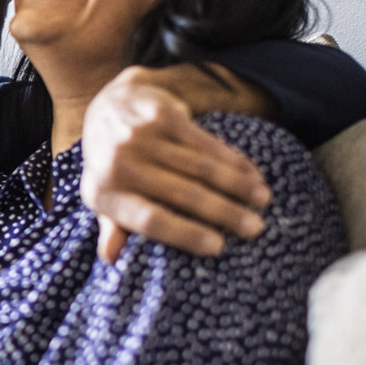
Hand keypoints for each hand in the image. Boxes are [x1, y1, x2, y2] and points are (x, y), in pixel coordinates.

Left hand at [81, 66, 271, 262]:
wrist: (109, 106)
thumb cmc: (112, 164)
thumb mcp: (103, 196)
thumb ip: (112, 226)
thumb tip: (111, 258)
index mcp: (103, 193)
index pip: (150, 219)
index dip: (185, 234)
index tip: (218, 247)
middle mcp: (119, 164)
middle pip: (182, 194)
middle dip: (225, 213)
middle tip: (255, 228)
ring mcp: (140, 136)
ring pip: (201, 166)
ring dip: (237, 185)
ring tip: (262, 200)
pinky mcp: (161, 115)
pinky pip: (206, 142)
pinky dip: (233, 160)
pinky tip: (252, 173)